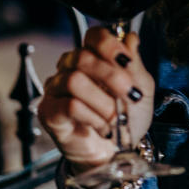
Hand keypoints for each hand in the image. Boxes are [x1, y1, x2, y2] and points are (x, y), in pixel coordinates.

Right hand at [39, 26, 154, 172]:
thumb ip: (134, 65)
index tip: (126, 62)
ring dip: (102, 102)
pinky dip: (92, 117)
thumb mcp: (140, 89)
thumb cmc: (126, 118)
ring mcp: (56, 89)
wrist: (117, 152)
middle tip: (130, 94)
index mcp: (93, 58)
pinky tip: (103, 127)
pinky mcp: (49, 112)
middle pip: (82, 56)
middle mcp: (70, 68)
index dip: (109, 45)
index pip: (93, 36)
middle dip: (111, 76)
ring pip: (74, 81)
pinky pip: (68, 105)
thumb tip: (131, 38)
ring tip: (116, 118)